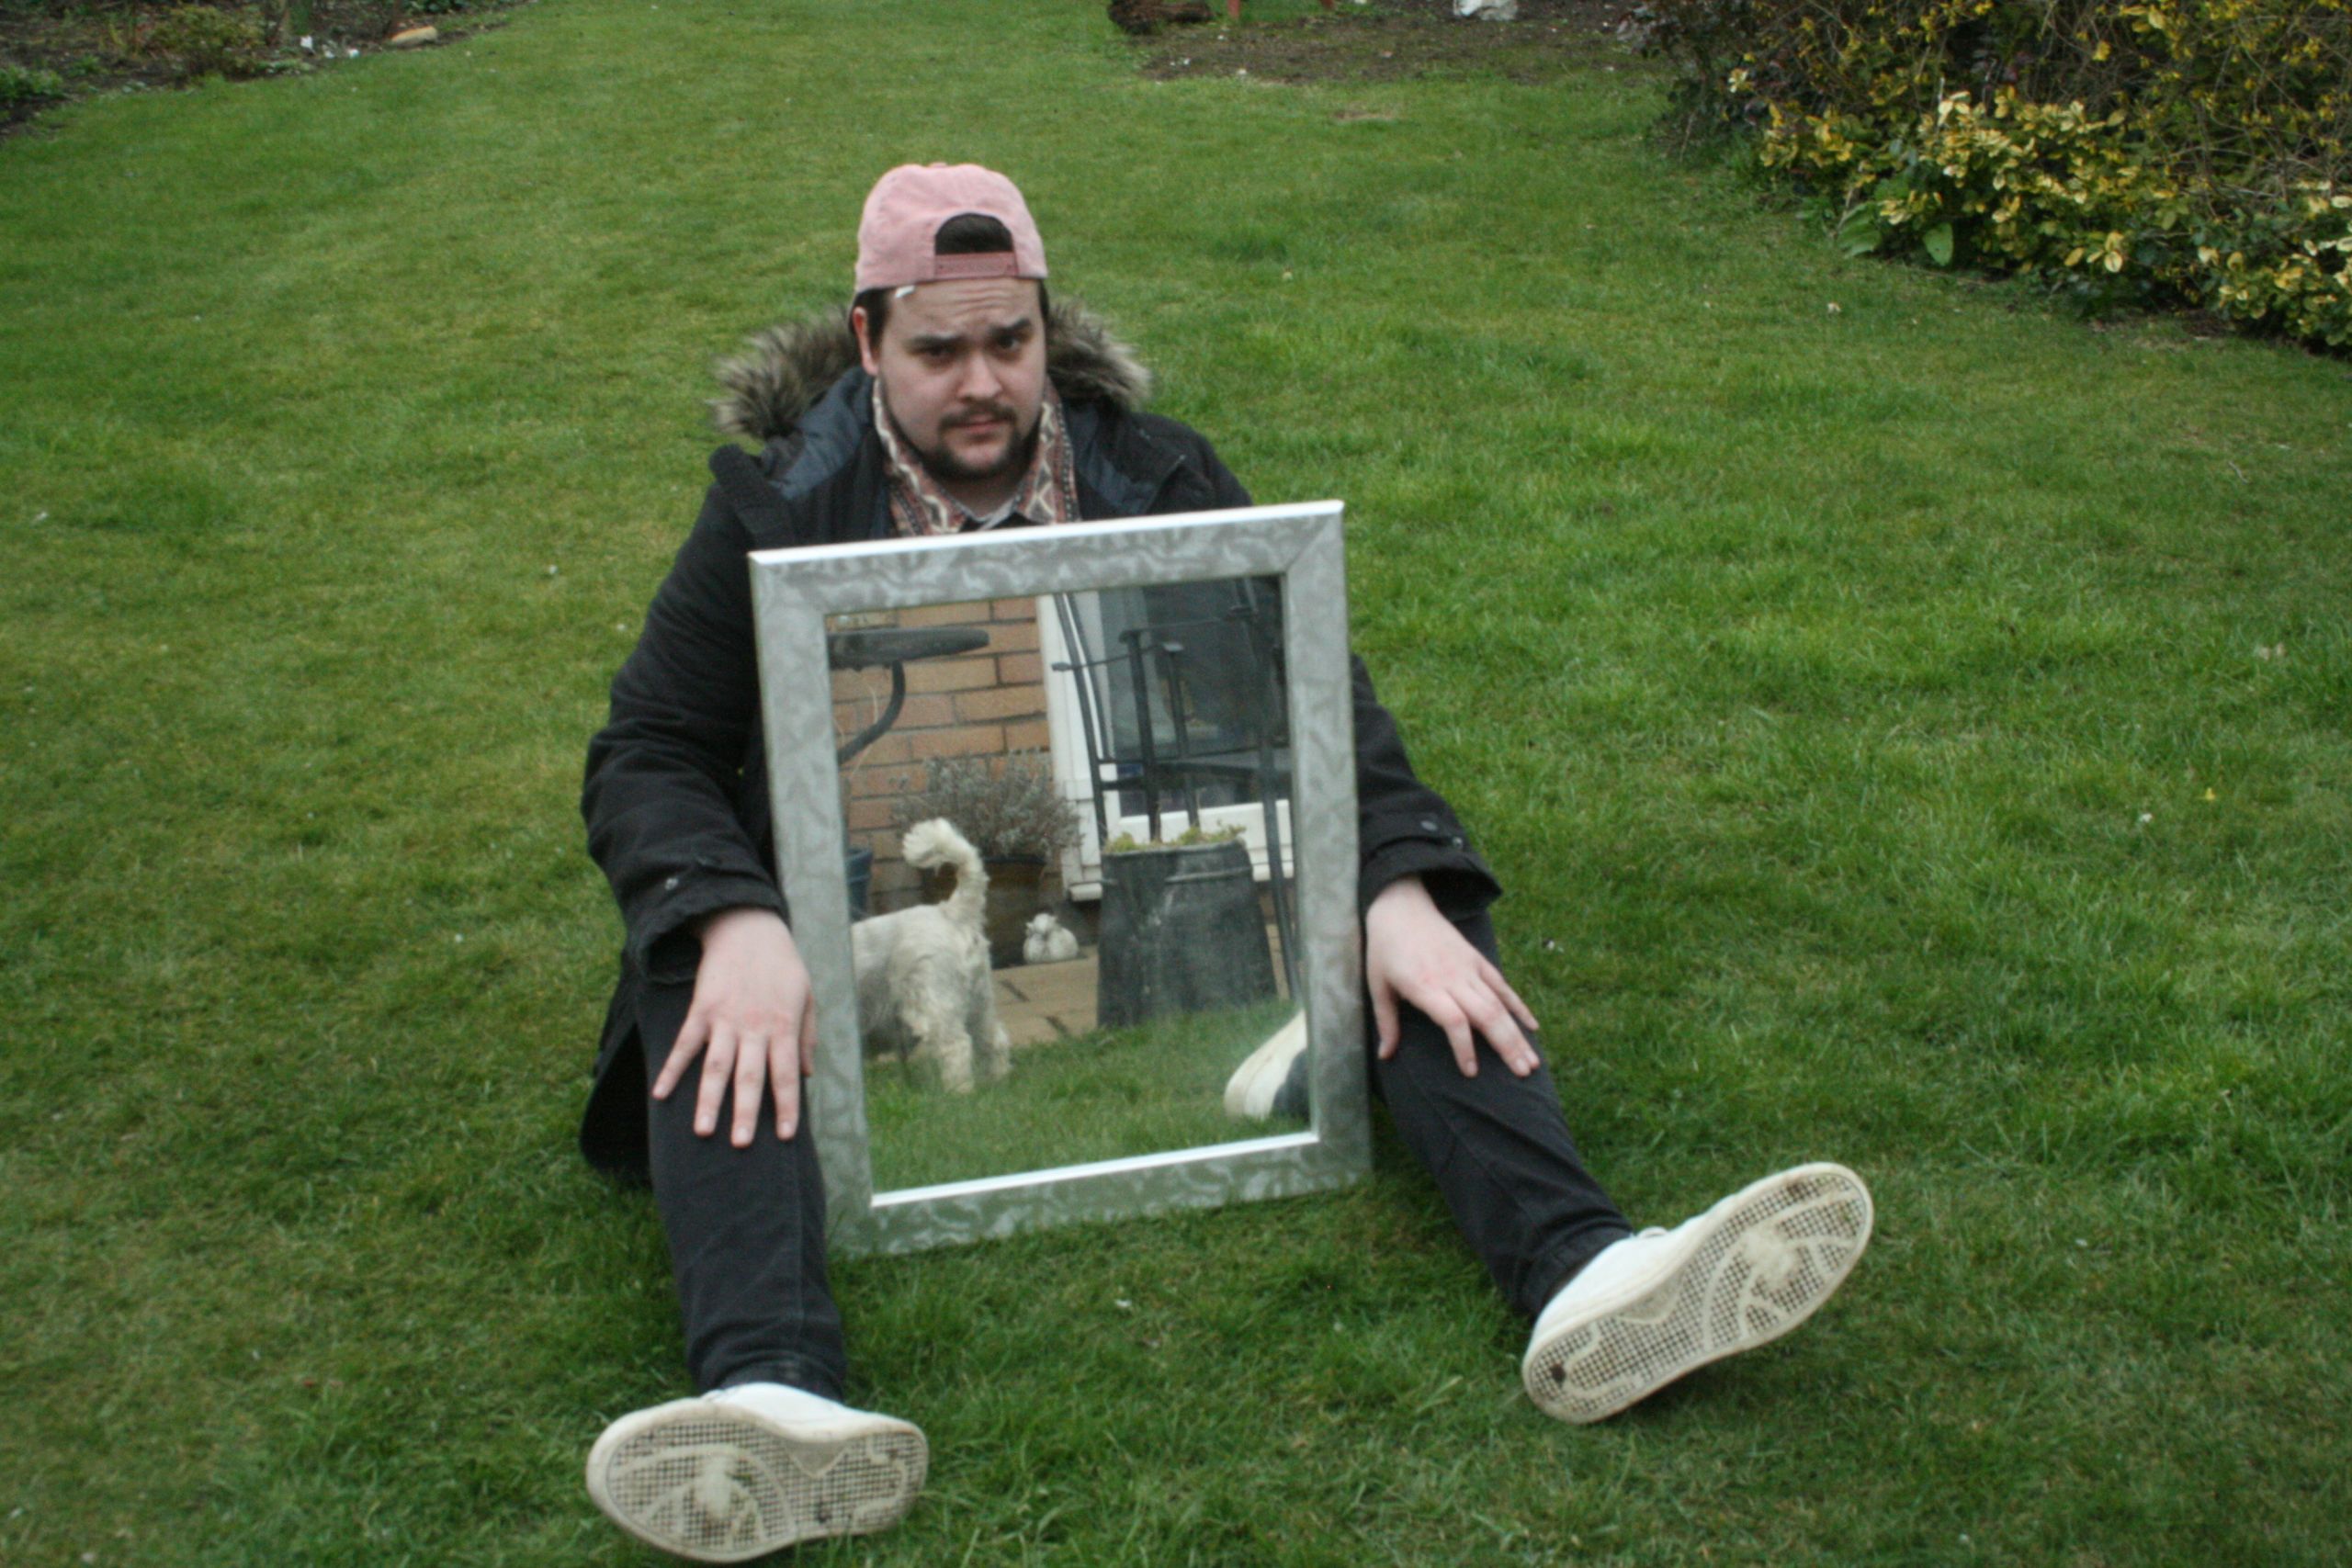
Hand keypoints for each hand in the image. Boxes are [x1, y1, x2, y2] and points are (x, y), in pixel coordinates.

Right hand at [653, 906, 816, 1144]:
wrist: (748, 928)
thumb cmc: (782, 965)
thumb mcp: (806, 996)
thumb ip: (807, 1037)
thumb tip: (806, 1075)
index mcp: (783, 1026)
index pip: (786, 1075)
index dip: (786, 1106)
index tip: (785, 1136)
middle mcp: (754, 1028)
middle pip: (749, 1077)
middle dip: (745, 1113)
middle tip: (740, 1145)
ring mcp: (725, 1020)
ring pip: (715, 1067)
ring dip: (708, 1100)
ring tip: (702, 1131)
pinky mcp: (701, 1010)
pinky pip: (685, 1044)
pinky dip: (671, 1069)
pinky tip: (659, 1094)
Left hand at [1363, 875, 1540, 1078]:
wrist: (1402, 906)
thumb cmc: (1385, 949)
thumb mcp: (1377, 985)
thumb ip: (1386, 1022)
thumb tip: (1385, 1057)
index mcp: (1425, 986)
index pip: (1453, 1020)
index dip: (1464, 1047)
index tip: (1471, 1072)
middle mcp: (1452, 978)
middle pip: (1486, 1015)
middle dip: (1506, 1047)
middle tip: (1523, 1075)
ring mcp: (1468, 968)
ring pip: (1499, 1004)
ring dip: (1517, 1034)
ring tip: (1532, 1062)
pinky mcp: (1477, 960)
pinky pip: (1502, 986)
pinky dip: (1519, 1007)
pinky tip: (1532, 1028)